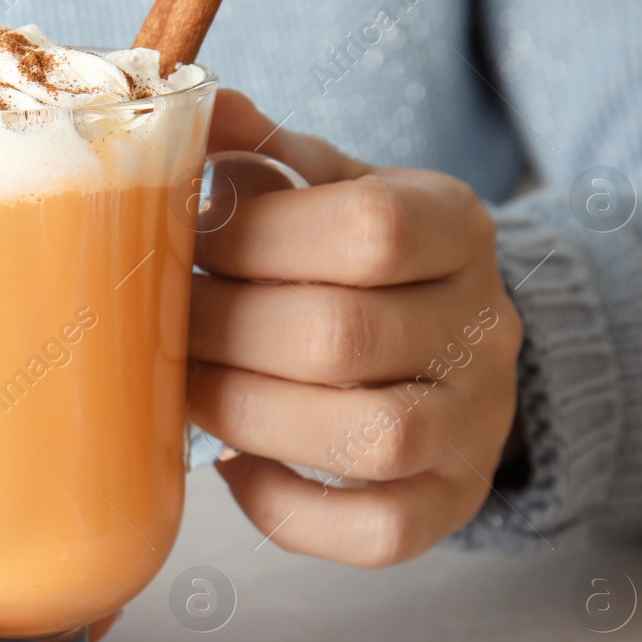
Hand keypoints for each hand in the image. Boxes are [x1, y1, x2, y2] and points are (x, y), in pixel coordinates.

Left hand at [187, 90, 522, 565]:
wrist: (453, 342)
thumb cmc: (363, 260)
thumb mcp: (334, 187)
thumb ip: (264, 154)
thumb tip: (186, 108)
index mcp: (458, 226)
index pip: (370, 229)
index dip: (256, 239)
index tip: (184, 240)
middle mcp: (483, 327)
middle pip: (345, 337)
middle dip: (223, 332)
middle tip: (159, 325)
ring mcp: (476, 424)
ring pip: (371, 438)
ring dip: (249, 416)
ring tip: (190, 391)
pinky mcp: (451, 503)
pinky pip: (379, 532)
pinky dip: (290, 510)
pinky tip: (235, 467)